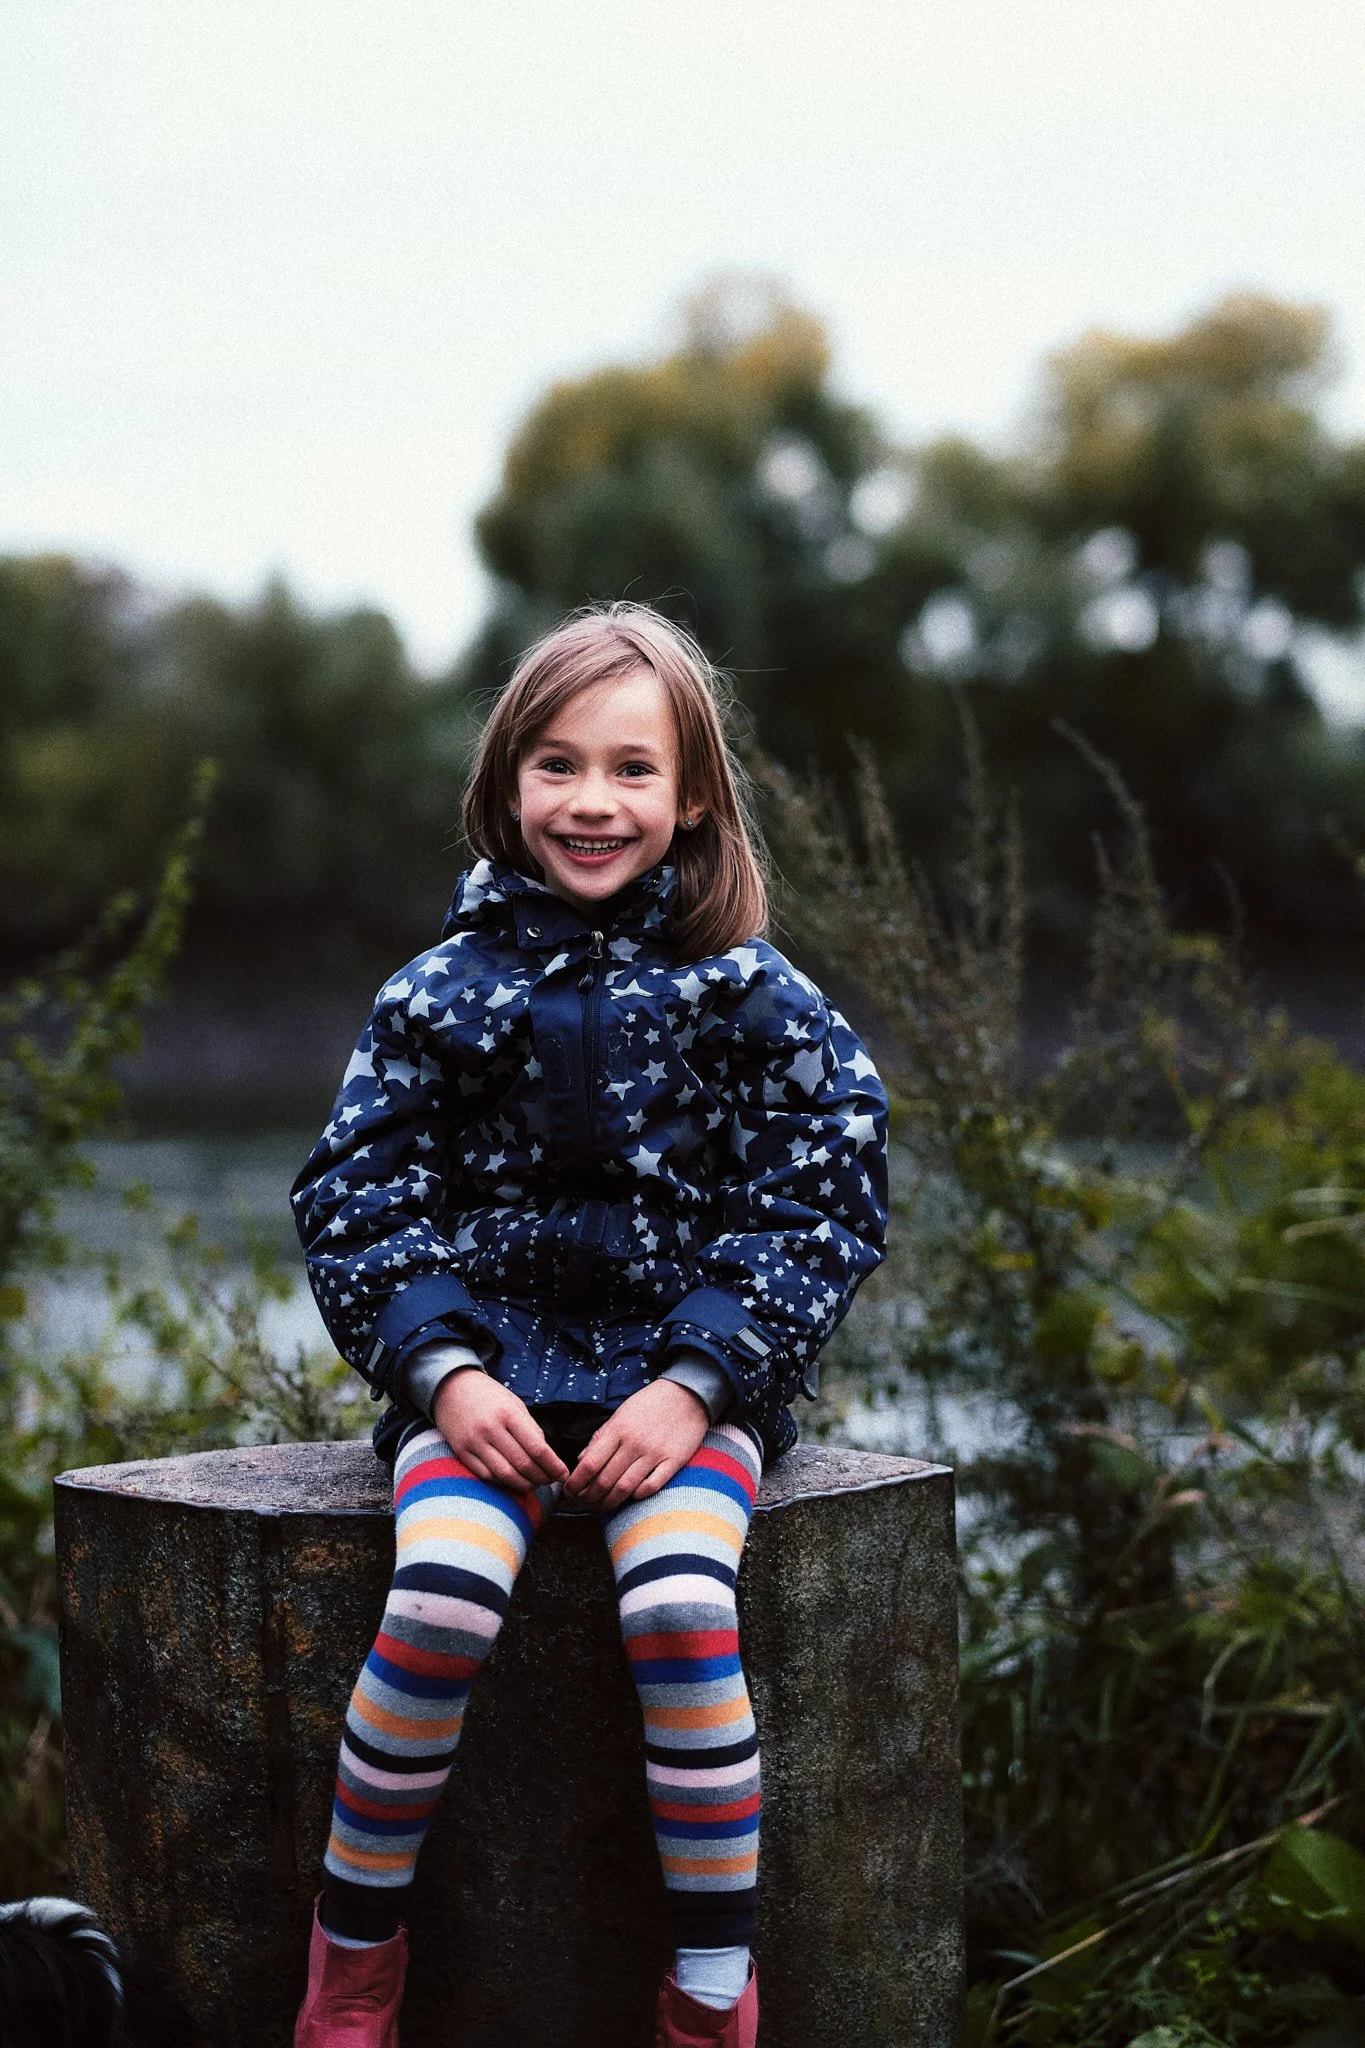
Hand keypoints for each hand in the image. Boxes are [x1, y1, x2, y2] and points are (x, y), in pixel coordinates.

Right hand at [431, 1370, 568, 1492]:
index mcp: (509, 1414)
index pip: (537, 1448)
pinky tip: (512, 1481)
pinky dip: (503, 1482)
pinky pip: (486, 1475)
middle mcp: (491, 1429)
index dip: (553, 1465)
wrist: (451, 1387)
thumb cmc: (488, 1395)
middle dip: (541, 1477)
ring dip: (524, 1484)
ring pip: (505, 1474)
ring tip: (534, 1484)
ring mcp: (474, 1442)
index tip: (563, 1474)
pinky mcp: (462, 1452)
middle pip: (523, 1464)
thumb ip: (530, 1428)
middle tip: (550, 1481)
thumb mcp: (514, 1403)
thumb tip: (546, 1456)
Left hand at [563, 1379, 709, 1511]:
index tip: (569, 1491)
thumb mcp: (621, 1413)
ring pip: (625, 1488)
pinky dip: (637, 1496)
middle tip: (583, 1503)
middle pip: (605, 1481)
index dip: (575, 1482)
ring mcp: (655, 1454)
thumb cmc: (650, 1403)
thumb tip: (581, 1460)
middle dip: (589, 1498)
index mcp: (618, 1429)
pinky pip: (651, 1486)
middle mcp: (634, 1443)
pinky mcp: (674, 1461)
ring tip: (601, 1506)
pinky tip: (630, 1496)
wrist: (687, 1394)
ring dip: (609, 1502)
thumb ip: (601, 1437)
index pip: (589, 1464)